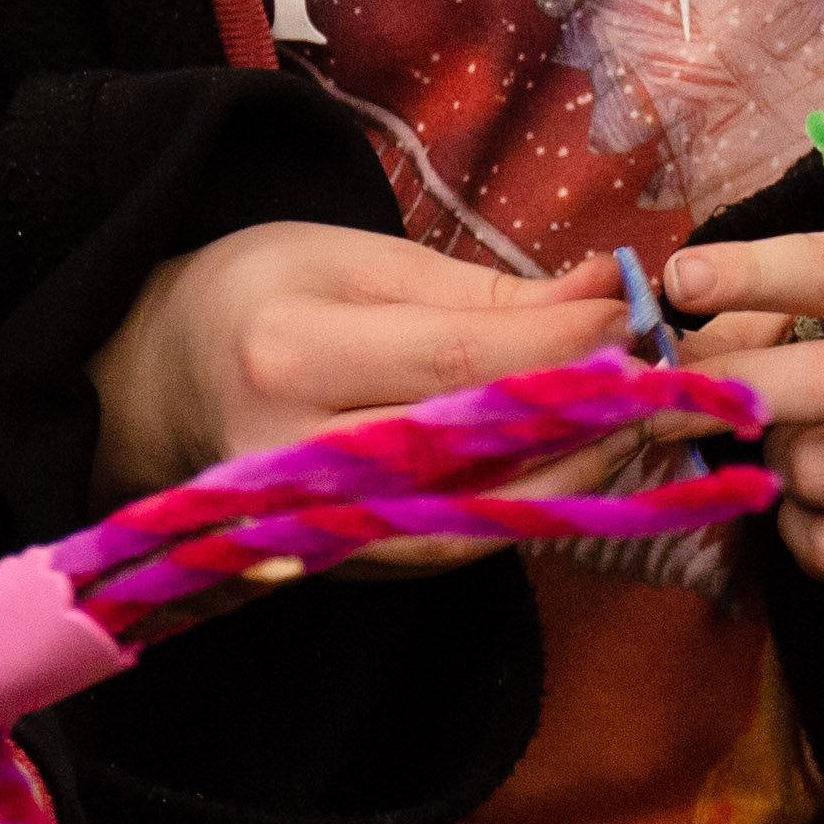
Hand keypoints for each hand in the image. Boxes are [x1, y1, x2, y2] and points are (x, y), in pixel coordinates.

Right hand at [88, 217, 623, 523]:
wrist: (156, 380)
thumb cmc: (259, 294)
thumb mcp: (360, 259)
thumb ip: (485, 291)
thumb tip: (607, 298)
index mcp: (288, 356)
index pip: (452, 368)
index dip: (558, 354)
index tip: (637, 323)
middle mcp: (294, 459)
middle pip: (470, 459)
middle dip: (586, 424)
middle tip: (667, 383)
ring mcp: (313, 530)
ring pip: (473, 524)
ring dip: (575, 479)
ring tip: (642, 423)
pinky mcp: (340, 565)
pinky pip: (451, 548)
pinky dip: (527, 511)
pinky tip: (583, 467)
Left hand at [668, 228, 823, 587]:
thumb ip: (763, 318)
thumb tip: (666, 362)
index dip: (755, 274)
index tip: (681, 281)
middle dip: (732, 390)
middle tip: (657, 402)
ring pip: (818, 472)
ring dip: (776, 466)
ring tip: (795, 448)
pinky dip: (799, 530)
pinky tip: (820, 502)